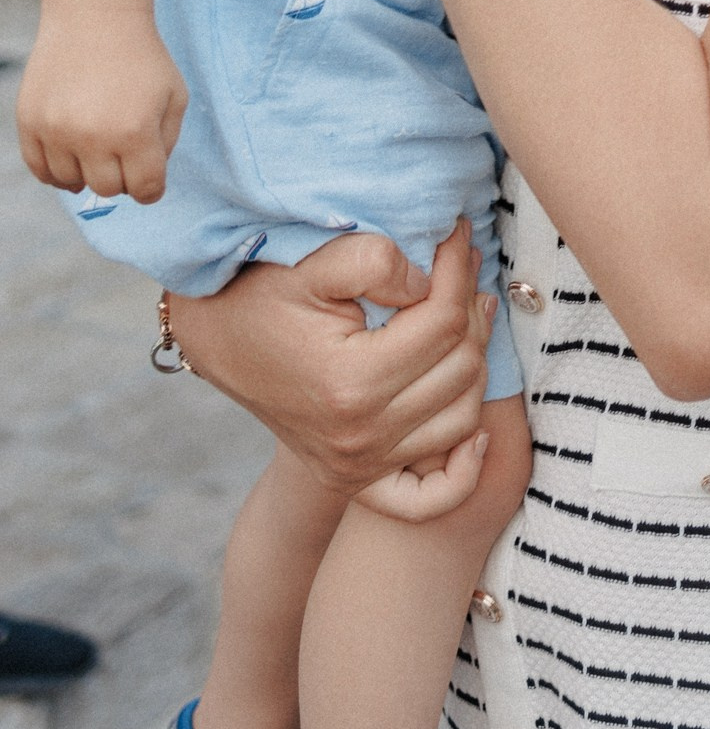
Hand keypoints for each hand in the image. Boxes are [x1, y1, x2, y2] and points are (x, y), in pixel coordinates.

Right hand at [17, 6, 186, 201]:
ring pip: (71, 183)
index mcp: (135, 132)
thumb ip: (167, 143)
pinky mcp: (30, 121)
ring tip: (96, 148)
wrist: (95, 16)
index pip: (145, 189)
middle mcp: (93, 137)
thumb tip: (146, 181)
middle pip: (108, 190)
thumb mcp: (173, 96)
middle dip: (121, 178)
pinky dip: (55, 172)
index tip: (149, 179)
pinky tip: (70, 156)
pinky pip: (39, 169)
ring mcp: (57, 130)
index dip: (151, 189)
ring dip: (87, 173)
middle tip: (123, 155)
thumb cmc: (141, 57)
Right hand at [168, 221, 493, 498]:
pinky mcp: (356, 478)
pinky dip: (462, 468)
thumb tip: (432, 283)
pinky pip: (430, 493)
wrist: (214, 341)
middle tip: (464, 266)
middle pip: (461, 368)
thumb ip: (377, 262)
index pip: (444, 322)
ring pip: (461, 416)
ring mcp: (358, 465)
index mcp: (351, 383)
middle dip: (470, 308)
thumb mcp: (312, 264)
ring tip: (465, 314)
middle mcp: (359, 436)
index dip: (459, 269)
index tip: (459, 234)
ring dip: (474, 363)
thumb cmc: (260, 296)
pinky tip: (474, 433)